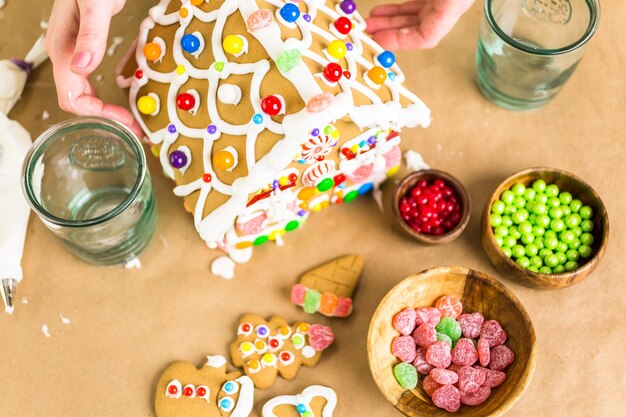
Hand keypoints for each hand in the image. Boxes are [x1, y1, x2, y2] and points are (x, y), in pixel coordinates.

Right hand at [46, 0, 142, 137]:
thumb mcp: (94, 4)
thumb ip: (90, 34)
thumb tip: (82, 68)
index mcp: (63, 49)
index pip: (72, 98)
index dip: (99, 114)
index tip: (126, 122)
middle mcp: (65, 54)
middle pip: (77, 100)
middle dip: (104, 118)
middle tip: (135, 130)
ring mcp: (73, 51)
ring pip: (83, 92)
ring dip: (105, 110)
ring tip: (132, 122)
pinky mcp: (85, 47)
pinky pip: (90, 79)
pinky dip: (106, 94)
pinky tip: (123, 99)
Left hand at [366, 0, 474, 49]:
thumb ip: (412, 1)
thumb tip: (378, 12)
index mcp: (453, 3)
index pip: (427, 36)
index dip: (401, 40)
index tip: (380, 38)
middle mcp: (451, 4)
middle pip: (417, 28)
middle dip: (390, 30)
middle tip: (368, 31)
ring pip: (415, 16)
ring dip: (392, 20)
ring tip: (371, 22)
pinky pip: (418, 5)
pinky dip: (400, 9)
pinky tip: (383, 10)